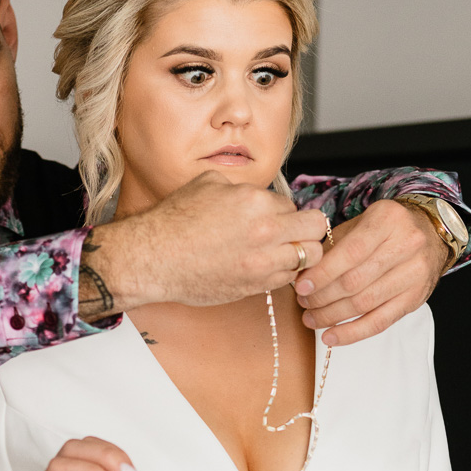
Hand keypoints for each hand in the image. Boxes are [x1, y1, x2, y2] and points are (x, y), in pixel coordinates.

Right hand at [79, 173, 327, 317]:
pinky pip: (288, 279)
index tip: (273, 218)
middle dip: (307, 228)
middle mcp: (266, 232)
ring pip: (310, 257)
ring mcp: (263, 262)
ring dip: (300, 253)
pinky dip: (284, 273)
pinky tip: (266, 267)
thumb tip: (252, 192)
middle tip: (293, 233)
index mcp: (256, 202)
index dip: (284, 211)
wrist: (155, 258)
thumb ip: (240, 187)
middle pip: (316, 228)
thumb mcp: (208, 184)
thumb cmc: (175, 221)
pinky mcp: (255, 286)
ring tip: (282, 252)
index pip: (292, 205)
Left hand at [293, 199, 448, 345]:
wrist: (430, 232)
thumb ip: (333, 246)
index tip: (300, 286)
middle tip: (303, 302)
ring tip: (311, 319)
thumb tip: (302, 275)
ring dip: (332, 316)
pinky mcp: (416, 298)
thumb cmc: (386, 229)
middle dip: (322, 297)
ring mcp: (414, 274)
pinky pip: (380, 322)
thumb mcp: (361, 224)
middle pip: (355, 281)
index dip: (323, 274)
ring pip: (365, 304)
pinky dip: (352, 333)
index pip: (351, 252)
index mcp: (388, 220)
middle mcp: (407, 245)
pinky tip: (331, 337)